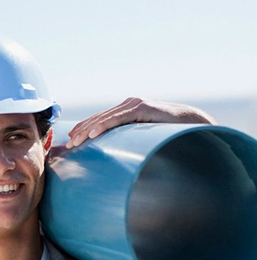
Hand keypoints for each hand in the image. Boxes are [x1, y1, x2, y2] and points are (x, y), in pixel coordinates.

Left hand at [66, 97, 216, 148]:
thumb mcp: (143, 136)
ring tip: (75, 142)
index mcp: (126, 110)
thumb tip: (116, 155)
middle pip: (98, 118)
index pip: (99, 119)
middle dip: (81, 131)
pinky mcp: (141, 108)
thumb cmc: (168, 132)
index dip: (83, 128)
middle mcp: (127, 104)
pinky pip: (118, 118)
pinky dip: (104, 126)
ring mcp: (134, 104)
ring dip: (87, 130)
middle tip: (68, 145)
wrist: (191, 123)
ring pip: (104, 118)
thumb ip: (129, 139)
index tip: (70, 140)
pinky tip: (93, 134)